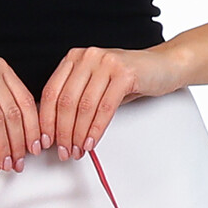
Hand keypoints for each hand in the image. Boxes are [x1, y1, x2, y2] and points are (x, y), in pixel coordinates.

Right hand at [0, 58, 45, 172]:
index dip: (33, 127)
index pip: (25, 100)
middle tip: (19, 161)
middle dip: (19, 142)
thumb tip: (25, 136)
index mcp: (0, 68)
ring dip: (3, 146)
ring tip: (4, 162)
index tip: (35, 146)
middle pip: (13, 111)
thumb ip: (2, 109)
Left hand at [39, 45, 183, 162]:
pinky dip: (96, 129)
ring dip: (79, 134)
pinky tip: (92, 141)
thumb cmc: (127, 78)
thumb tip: (55, 129)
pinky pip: (105, 107)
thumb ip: (75, 98)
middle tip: (63, 151)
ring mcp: (106, 63)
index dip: (46, 120)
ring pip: (84, 106)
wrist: (162, 66)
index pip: (51, 92)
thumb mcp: (95, 83)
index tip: (45, 140)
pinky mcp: (124, 74)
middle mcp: (87, 56)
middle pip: (65, 101)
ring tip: (78, 150)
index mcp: (74, 58)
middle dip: (62, 132)